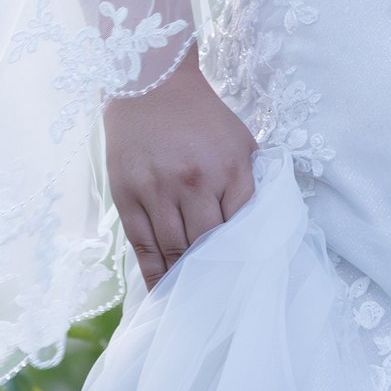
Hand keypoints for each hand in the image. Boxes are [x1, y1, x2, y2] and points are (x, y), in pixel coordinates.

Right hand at [103, 49, 255, 286]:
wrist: (152, 84)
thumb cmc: (203, 117)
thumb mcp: (241, 141)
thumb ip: (252, 182)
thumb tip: (262, 227)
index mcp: (231, 168)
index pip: (244, 227)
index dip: (247, 258)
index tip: (250, 283)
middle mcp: (195, 181)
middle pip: (208, 245)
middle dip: (216, 276)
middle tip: (224, 303)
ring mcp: (158, 190)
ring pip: (174, 251)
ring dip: (185, 281)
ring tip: (195, 306)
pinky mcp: (128, 197)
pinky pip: (142, 247)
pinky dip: (154, 274)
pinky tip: (164, 293)